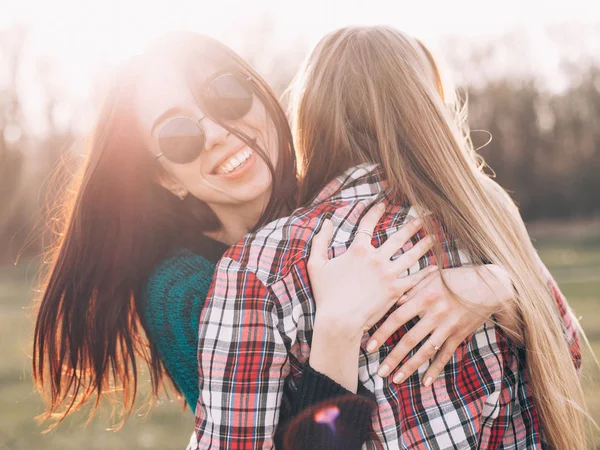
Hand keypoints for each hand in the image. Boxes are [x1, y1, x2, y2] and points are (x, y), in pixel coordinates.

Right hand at [307, 202, 436, 338]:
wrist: (340, 320)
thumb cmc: (326, 294)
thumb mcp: (316, 264)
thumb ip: (320, 241)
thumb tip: (326, 222)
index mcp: (357, 250)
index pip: (367, 224)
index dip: (375, 212)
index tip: (383, 204)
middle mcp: (376, 258)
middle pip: (397, 237)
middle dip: (411, 226)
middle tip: (422, 218)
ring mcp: (388, 275)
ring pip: (410, 255)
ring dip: (423, 244)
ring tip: (433, 237)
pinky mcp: (396, 290)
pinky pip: (415, 278)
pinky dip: (425, 272)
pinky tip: (434, 266)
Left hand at [367, 265, 512, 385]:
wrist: (491, 285)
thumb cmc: (456, 277)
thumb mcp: (432, 276)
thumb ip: (412, 288)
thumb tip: (394, 300)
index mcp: (425, 297)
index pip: (397, 317)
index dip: (382, 332)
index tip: (369, 345)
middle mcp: (435, 314)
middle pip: (409, 339)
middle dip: (393, 357)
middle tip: (379, 371)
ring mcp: (448, 326)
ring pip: (425, 351)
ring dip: (409, 367)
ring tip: (395, 379)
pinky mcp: (459, 335)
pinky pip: (445, 355)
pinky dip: (435, 369)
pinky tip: (425, 382)